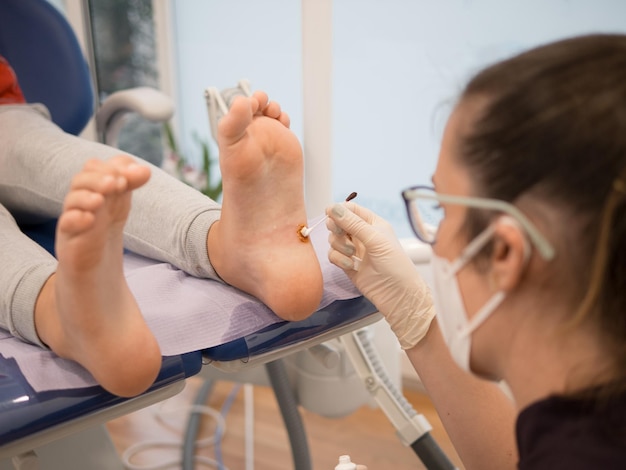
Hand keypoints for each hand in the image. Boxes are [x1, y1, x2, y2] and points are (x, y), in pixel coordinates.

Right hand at [326, 202, 434, 348]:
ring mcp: (354, 250)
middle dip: (336, 228)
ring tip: (352, 255)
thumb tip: (333, 207)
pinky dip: (339, 259)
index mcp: (373, 224)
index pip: (351, 209)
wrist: (397, 295)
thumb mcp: (375, 240)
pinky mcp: (347, 264)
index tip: (329, 213)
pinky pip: (333, 255)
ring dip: (339, 246)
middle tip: (340, 234)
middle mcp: (362, 235)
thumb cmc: (395, 265)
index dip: (339, 210)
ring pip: (334, 239)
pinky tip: (351, 266)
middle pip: (338, 223)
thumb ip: (353, 223)